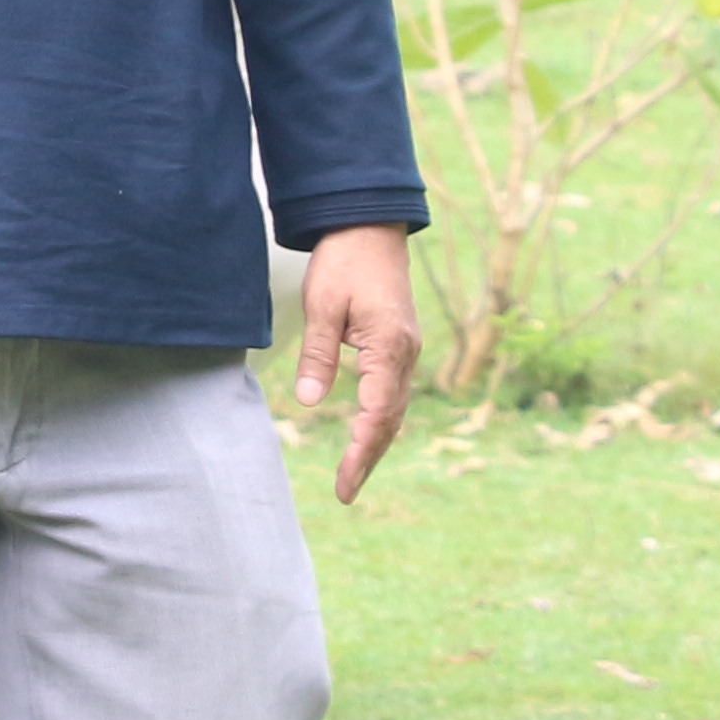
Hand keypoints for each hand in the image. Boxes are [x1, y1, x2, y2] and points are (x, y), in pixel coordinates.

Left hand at [295, 223, 420, 504]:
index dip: (359, 454)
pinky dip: (380, 419)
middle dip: (368, 458)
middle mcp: (406, 356)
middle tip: (346, 493)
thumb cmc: (344, 262)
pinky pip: (393, 393)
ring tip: (352, 474)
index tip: (343, 485)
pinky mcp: (399, 345)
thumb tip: (312, 402)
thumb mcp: (322, 305)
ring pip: (394, 409)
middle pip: (390, 421)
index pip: (377, 415)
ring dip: (375, 443)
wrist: (370, 227)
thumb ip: (318, 355)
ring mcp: (407, 352)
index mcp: (389, 348)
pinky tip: (365, 434)